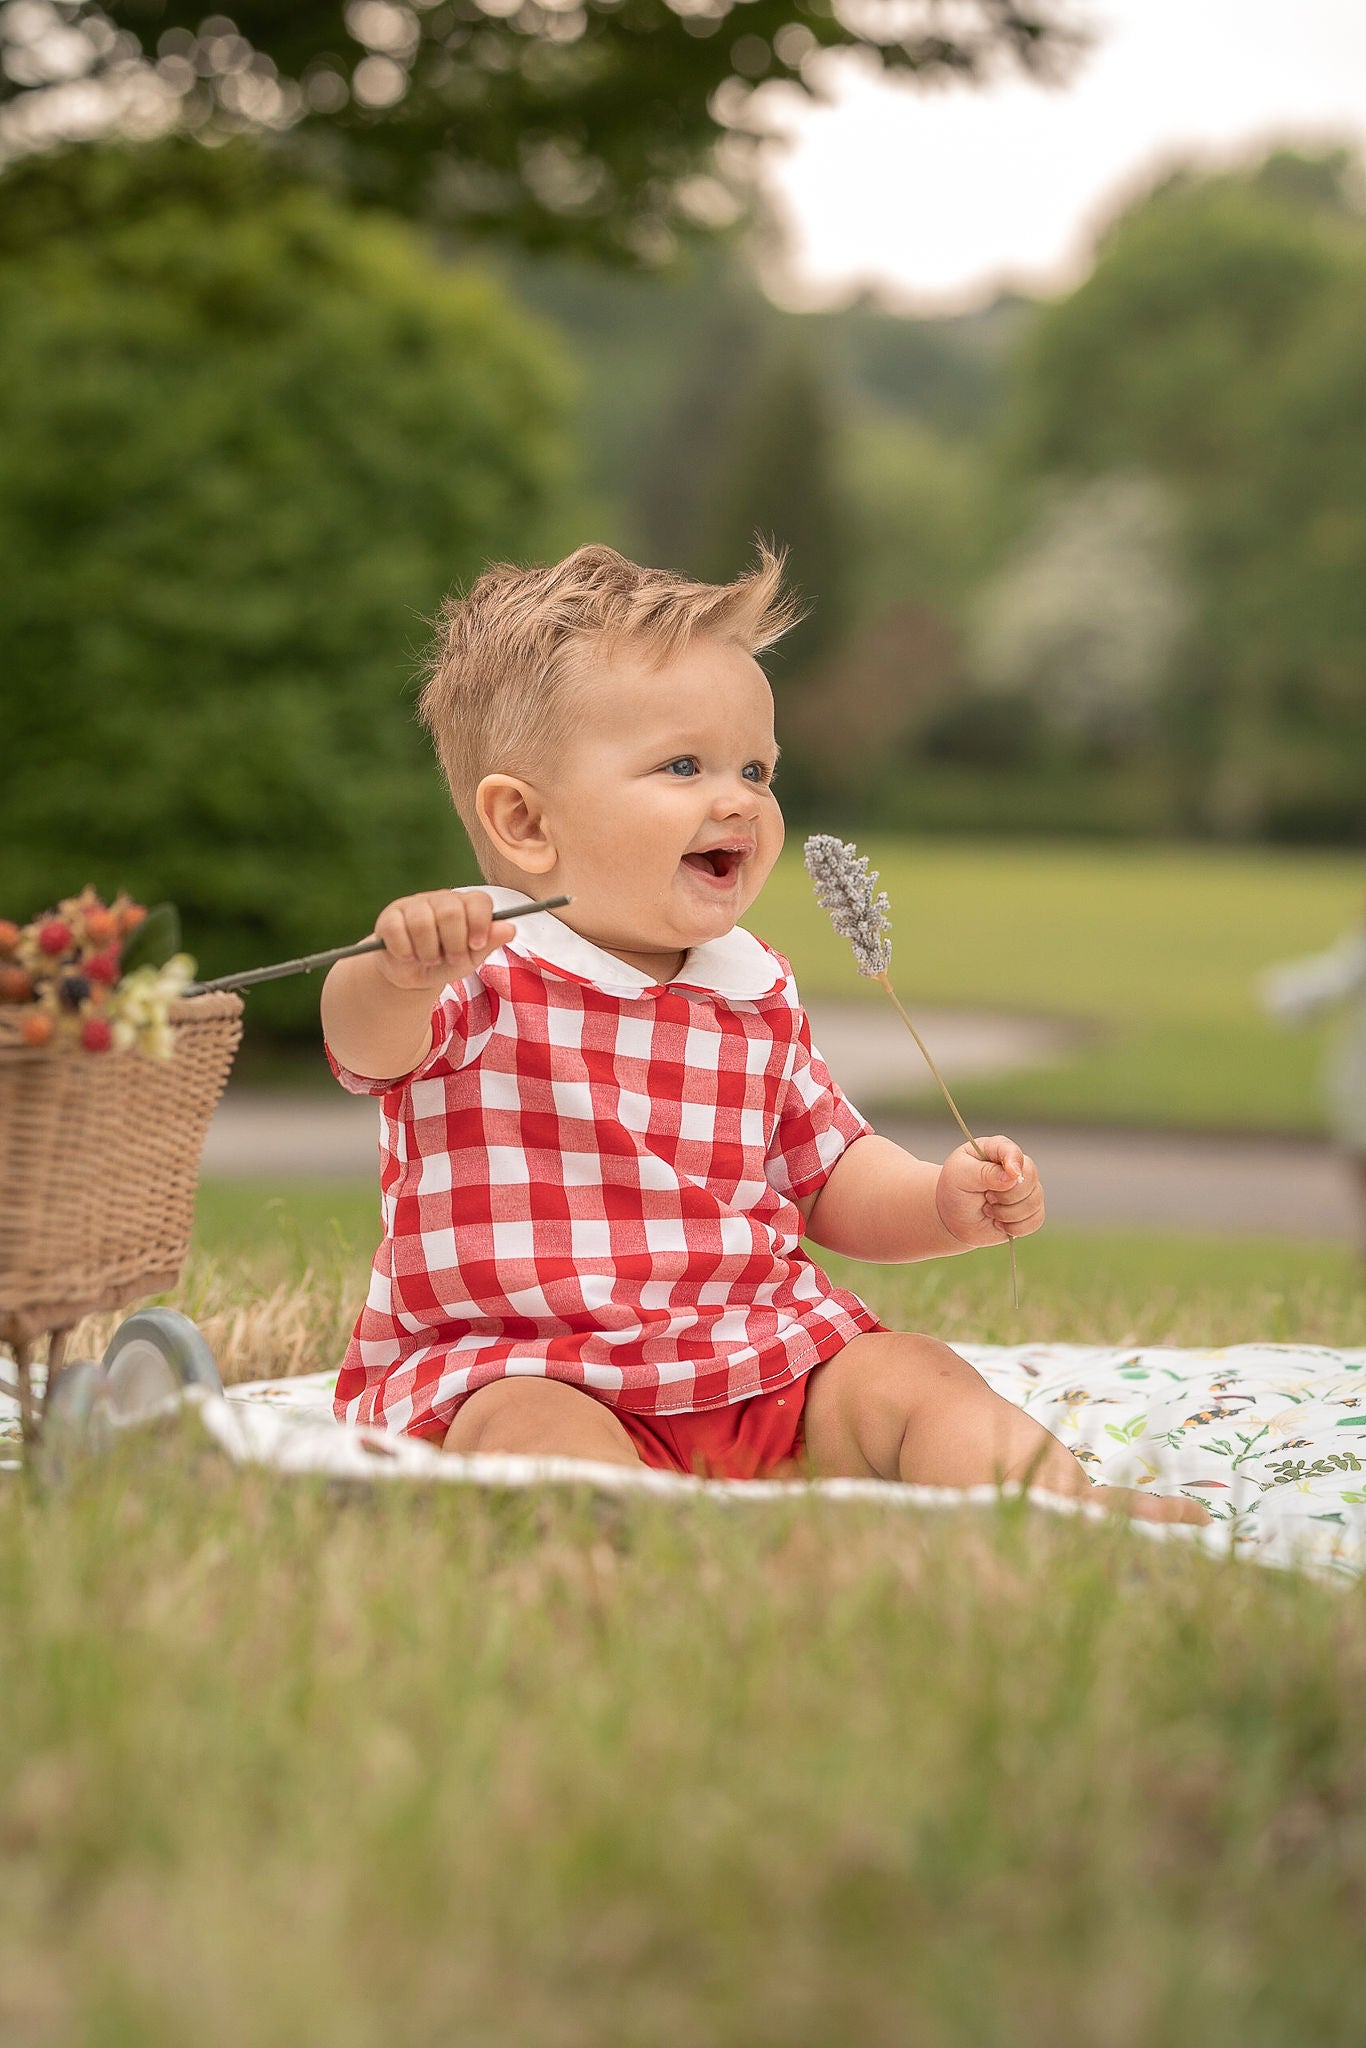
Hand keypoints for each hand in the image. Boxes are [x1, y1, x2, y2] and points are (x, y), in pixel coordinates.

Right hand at [371, 890, 513, 992]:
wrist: (412, 976)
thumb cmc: (446, 961)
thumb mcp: (471, 958)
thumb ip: (489, 942)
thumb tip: (511, 928)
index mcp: (465, 905)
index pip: (479, 901)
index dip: (480, 924)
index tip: (476, 945)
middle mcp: (440, 899)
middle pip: (451, 911)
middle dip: (454, 943)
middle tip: (452, 959)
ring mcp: (413, 905)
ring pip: (422, 922)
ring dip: (428, 952)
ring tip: (430, 960)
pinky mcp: (389, 917)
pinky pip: (397, 931)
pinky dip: (405, 951)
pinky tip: (408, 956)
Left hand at [936, 1136, 1044, 1249]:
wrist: (954, 1217)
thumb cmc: (955, 1190)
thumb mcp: (960, 1175)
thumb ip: (984, 1172)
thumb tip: (1013, 1176)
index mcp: (996, 1150)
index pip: (1013, 1151)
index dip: (1014, 1162)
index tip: (1011, 1175)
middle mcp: (1015, 1166)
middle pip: (1030, 1177)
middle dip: (1006, 1195)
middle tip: (986, 1197)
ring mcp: (1025, 1188)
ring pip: (1034, 1201)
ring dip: (1008, 1214)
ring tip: (988, 1210)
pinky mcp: (1029, 1210)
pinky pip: (1036, 1220)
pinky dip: (1016, 1227)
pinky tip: (999, 1223)